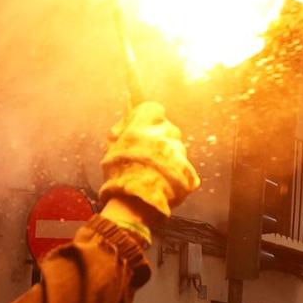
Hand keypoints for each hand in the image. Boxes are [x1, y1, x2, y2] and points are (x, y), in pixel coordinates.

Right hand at [98, 101, 200, 218]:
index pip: (154, 109)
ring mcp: (179, 151)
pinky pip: (183, 166)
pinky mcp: (189, 169)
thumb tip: (131, 100)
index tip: (140, 127)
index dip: (147, 118)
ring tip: (151, 174)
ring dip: (166, 156)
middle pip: (167, 128)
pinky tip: (162, 183)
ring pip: (175, 148)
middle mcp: (166, 133)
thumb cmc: (118, 172)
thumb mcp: (113, 144)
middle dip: (157, 138)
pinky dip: (175, 173)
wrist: (136, 202)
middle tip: (143, 156)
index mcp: (146, 124)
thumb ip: (124, 123)